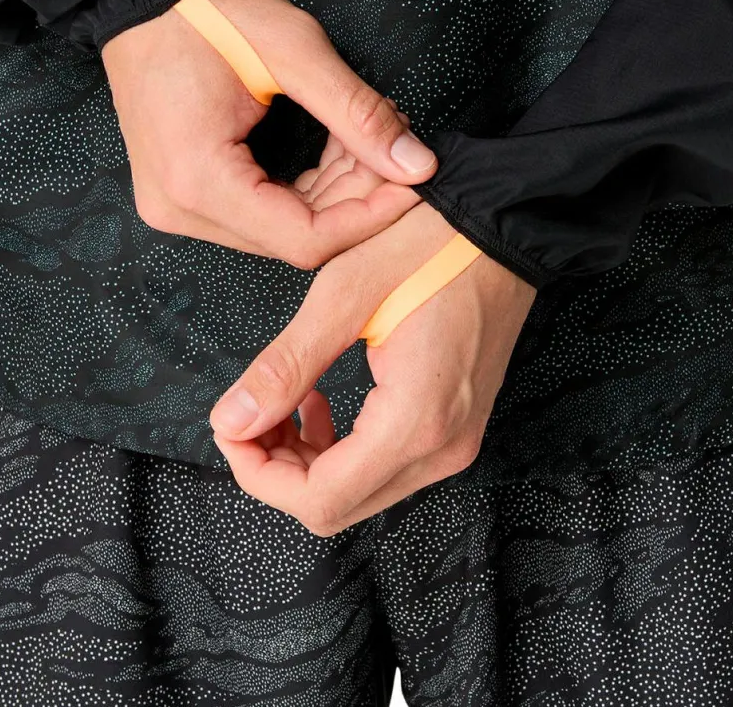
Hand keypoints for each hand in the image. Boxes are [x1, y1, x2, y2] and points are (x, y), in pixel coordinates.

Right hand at [101, 0, 437, 267]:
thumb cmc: (206, 10)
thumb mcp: (295, 52)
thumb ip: (359, 115)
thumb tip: (417, 165)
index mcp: (199, 181)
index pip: (305, 239)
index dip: (368, 217)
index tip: (411, 183)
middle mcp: (180, 208)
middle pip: (294, 238)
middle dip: (355, 199)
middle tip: (389, 148)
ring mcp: (176, 203)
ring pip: (280, 228)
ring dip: (333, 193)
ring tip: (360, 140)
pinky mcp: (182, 191)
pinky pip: (258, 211)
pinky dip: (303, 188)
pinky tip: (331, 151)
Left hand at [209, 202, 536, 534]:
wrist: (502, 225)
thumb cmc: (432, 244)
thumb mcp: (345, 294)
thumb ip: (286, 365)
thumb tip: (231, 420)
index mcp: (415, 422)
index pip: (318, 498)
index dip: (257, 473)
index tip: (230, 425)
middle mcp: (442, 449)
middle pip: (335, 506)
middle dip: (275, 469)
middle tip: (248, 413)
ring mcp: (454, 442)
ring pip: (357, 492)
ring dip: (304, 460)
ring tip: (281, 404)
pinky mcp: (455, 426)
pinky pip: (384, 466)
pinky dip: (339, 448)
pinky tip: (321, 401)